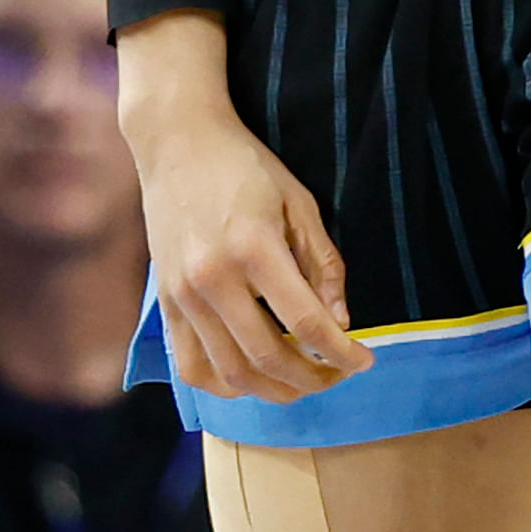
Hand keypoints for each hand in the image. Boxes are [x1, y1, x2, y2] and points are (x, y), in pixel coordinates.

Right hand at [117, 19, 370, 402]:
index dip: (341, 353)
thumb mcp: (299, 202)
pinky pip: (191, 366)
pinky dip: (225, 386)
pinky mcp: (165, 303)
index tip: (365, 361)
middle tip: (338, 375)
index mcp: (253, 247)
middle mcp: (213, 279)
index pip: (304, 322)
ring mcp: (183, 295)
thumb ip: (322, 263)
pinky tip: (252, 379)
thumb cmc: (245, 166)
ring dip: (273, 390)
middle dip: (313, 379)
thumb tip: (341, 322)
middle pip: (268, 357)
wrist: (177, 141)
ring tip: (302, 382)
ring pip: (231, 373)